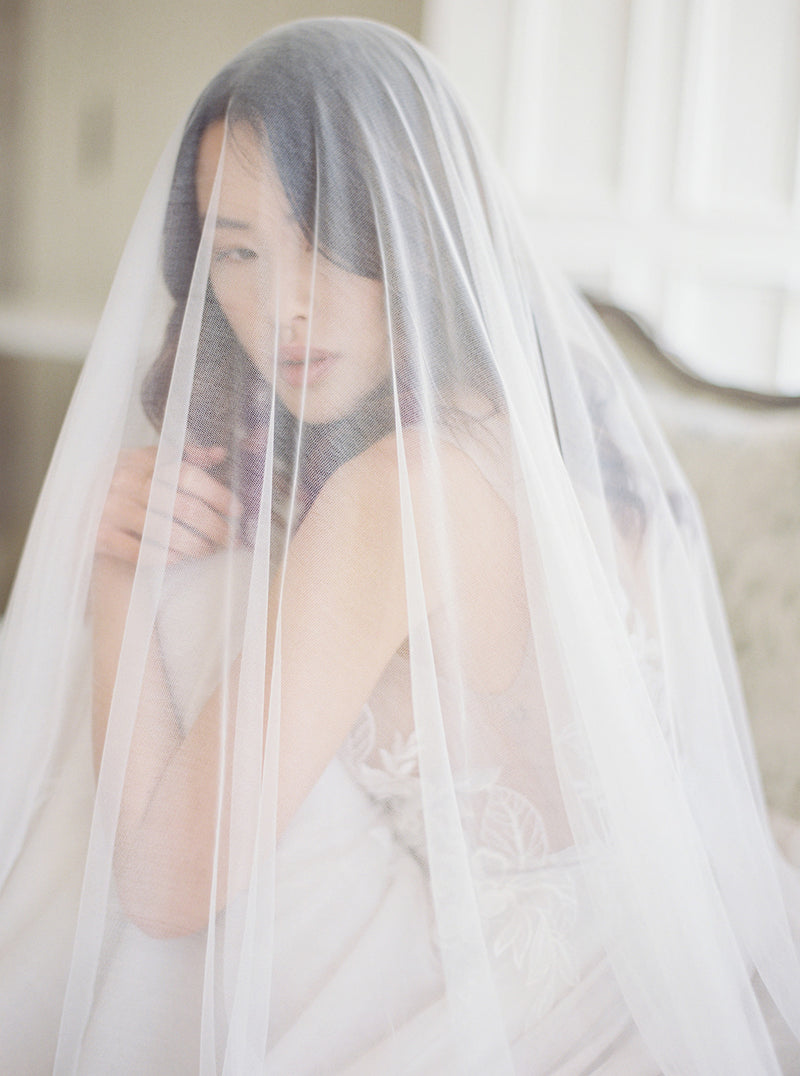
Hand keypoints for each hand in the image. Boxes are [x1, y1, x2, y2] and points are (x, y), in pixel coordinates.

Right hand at [95, 443, 240, 564]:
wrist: (74, 512)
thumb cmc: (124, 489)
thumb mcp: (147, 465)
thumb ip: (183, 458)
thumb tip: (220, 453)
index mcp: (136, 460)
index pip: (186, 473)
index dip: (216, 492)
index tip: (238, 509)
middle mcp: (121, 481)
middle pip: (182, 505)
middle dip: (214, 526)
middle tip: (233, 539)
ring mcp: (107, 508)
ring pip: (163, 530)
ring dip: (194, 544)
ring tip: (211, 551)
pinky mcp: (98, 535)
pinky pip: (135, 549)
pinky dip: (161, 556)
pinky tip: (179, 559)